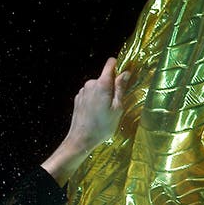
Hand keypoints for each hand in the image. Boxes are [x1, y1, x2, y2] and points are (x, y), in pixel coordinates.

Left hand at [41, 57, 131, 182]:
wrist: (81, 140)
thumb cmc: (101, 126)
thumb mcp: (117, 108)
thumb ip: (121, 88)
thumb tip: (125, 73)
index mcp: (102, 84)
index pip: (110, 64)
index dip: (118, 66)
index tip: (123, 75)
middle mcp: (90, 84)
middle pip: (105, 78)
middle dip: (111, 87)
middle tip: (114, 104)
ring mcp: (82, 91)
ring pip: (97, 87)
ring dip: (103, 95)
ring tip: (104, 112)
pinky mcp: (78, 99)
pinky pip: (90, 94)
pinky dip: (95, 100)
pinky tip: (96, 114)